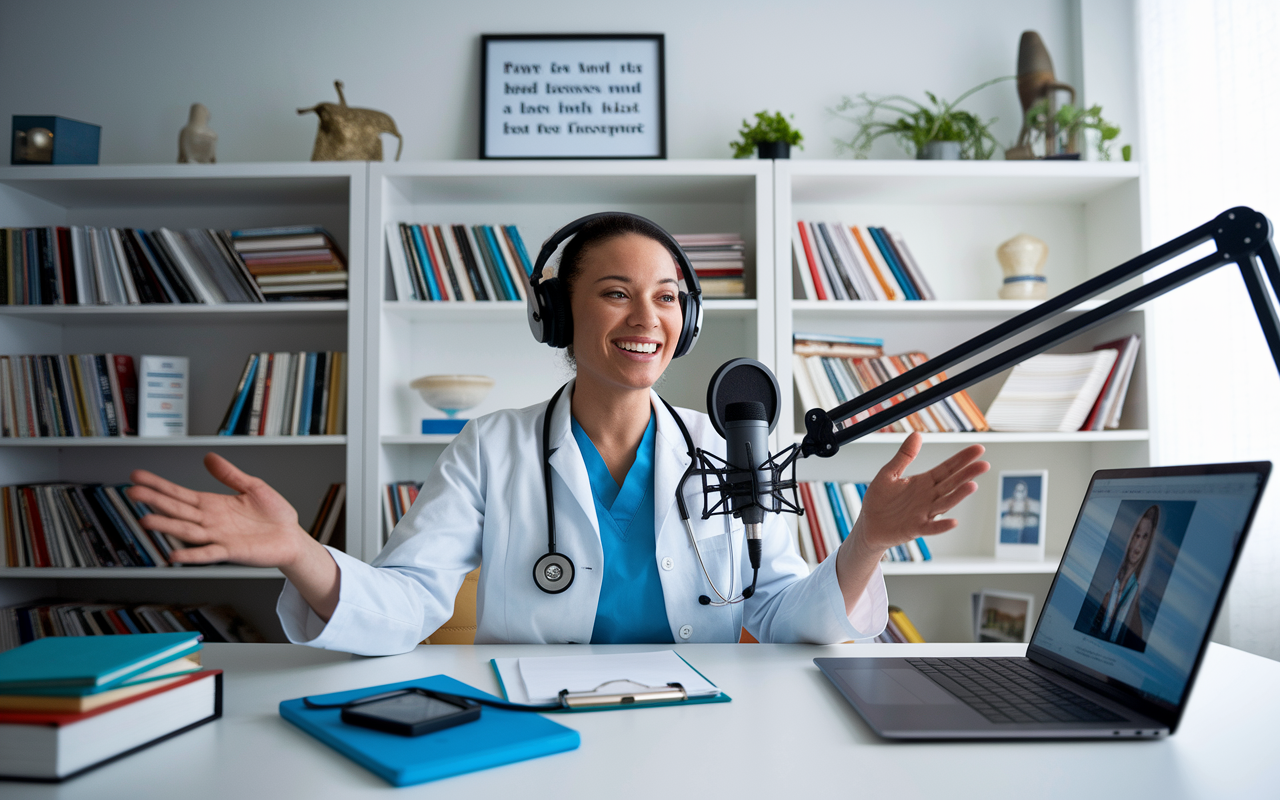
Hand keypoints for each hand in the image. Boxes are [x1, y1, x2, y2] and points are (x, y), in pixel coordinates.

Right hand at [127, 453, 309, 567]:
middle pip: (177, 509)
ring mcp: (218, 537)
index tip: (138, 477)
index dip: (159, 485)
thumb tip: (209, 457)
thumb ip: (229, 474)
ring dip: (168, 526)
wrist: (292, 537)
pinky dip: (192, 554)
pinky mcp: (231, 551)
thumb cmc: (274, 515)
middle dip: (155, 500)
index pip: (180, 493)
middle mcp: (211, 521)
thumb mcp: (253, 486)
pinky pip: (208, 554)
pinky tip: (175, 554)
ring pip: (187, 530)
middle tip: (132, 492)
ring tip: (146, 520)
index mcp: (213, 504)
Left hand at [851, 431, 989, 555]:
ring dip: (958, 495)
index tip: (978, 448)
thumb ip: (904, 456)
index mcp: (923, 483)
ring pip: (945, 503)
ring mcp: (923, 513)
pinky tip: (953, 522)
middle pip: (951, 483)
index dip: (962, 459)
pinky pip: (931, 528)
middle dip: (967, 474)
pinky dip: (942, 525)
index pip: (947, 468)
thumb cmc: (879, 501)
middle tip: (984, 464)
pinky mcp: (915, 528)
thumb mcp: (889, 473)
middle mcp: (928, 497)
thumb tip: (916, 435)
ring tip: (972, 485)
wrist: (868, 525)